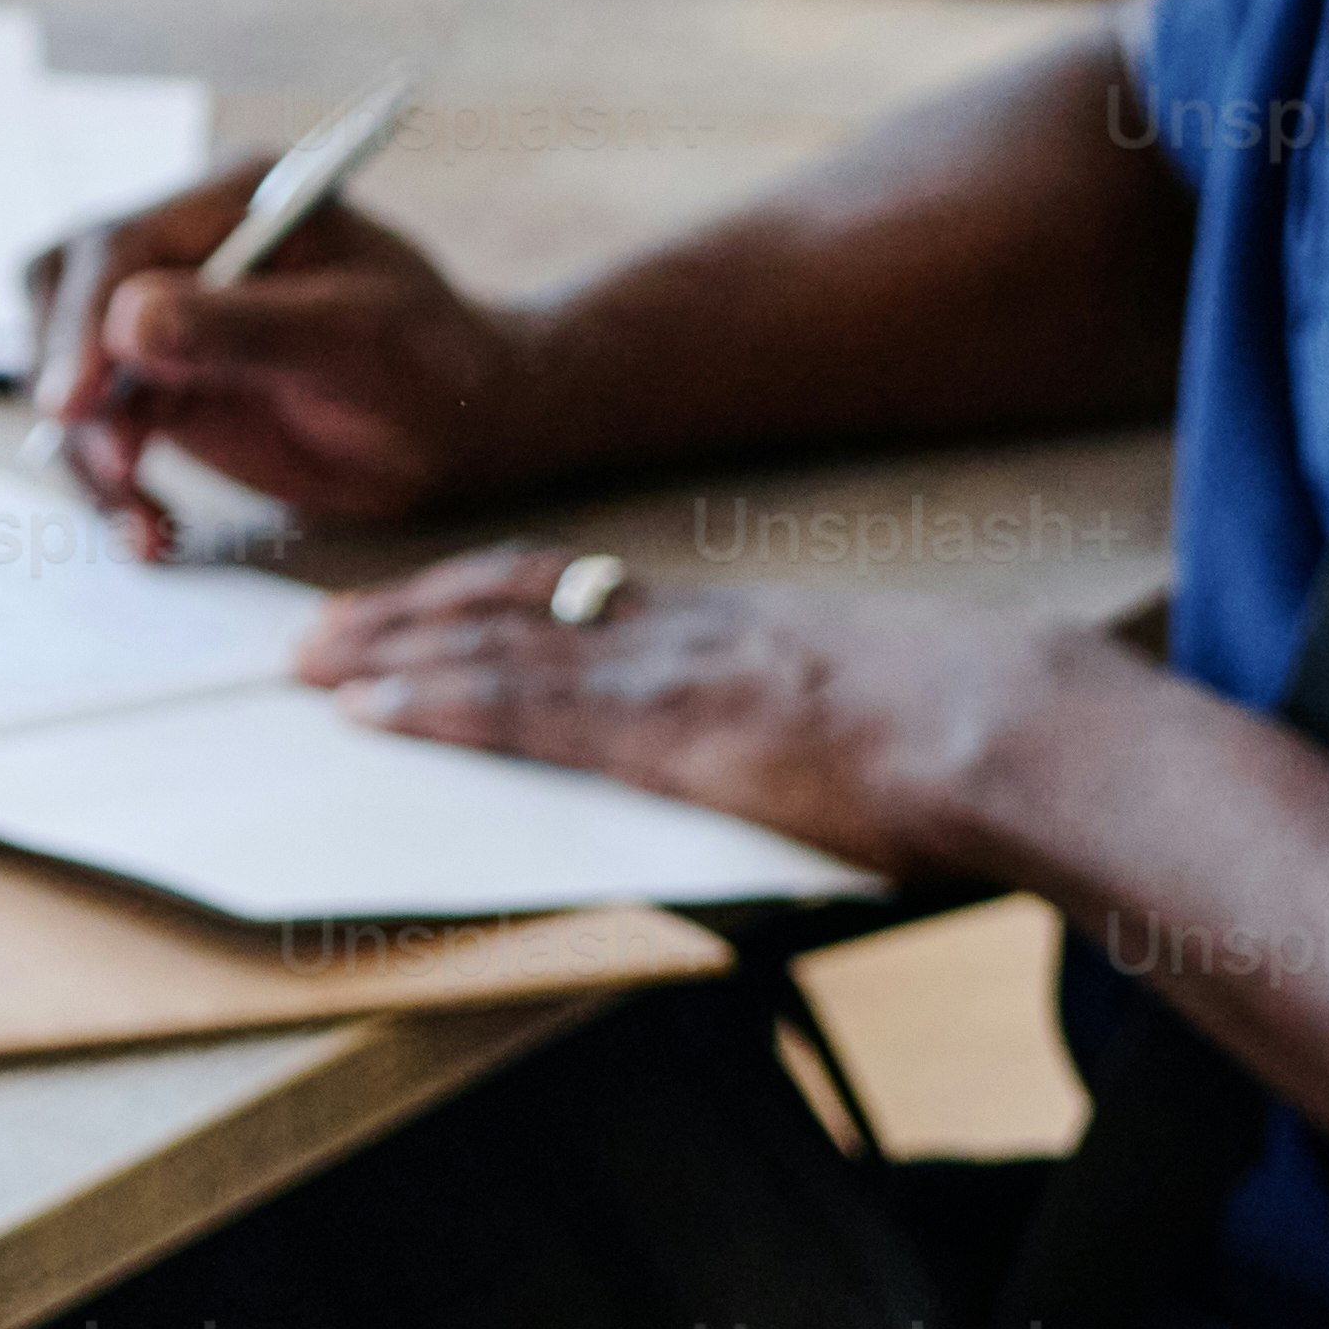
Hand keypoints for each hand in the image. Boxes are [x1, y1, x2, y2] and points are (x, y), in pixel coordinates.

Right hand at [25, 154, 543, 545]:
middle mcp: (184, 246)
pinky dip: (110, 478)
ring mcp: (168, 314)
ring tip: (143, 515)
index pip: (120, 246)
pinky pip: (102, 424)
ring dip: (88, 446)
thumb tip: (125, 326)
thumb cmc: (433, 367)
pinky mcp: (165, 382)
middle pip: (66, 292)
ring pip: (70, 364)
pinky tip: (150, 528)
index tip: (75, 403)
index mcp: (230, 202)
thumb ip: (241, 328)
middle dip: (71, 382)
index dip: (82, 321)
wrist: (467, 429)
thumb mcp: (353, 340)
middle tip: (113, 464)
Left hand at [297, 548, 1080, 878]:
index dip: (479, 592)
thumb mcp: (881, 696)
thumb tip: (798, 740)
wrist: (1017, 726)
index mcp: (729, 620)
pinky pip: (519, 710)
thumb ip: (813, 703)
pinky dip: (431, 706)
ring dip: (388, 655)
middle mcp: (679, 628)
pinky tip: (370, 712)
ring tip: (311, 670)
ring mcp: (665, 673)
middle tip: (316, 632)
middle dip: (402, 613)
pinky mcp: (662, 733)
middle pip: (504, 600)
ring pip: (489, 646)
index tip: (416, 599)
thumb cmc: (981, 726)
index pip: (574, 587)